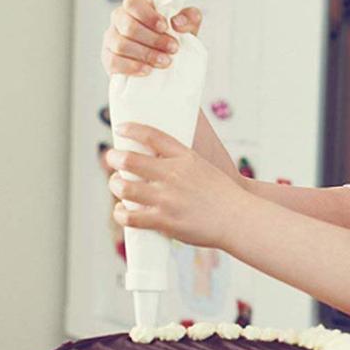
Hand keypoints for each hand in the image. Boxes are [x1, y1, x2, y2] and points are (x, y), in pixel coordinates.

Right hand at [101, 0, 202, 76]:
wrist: (168, 66)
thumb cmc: (174, 39)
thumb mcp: (187, 27)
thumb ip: (189, 18)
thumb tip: (177, 22)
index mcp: (135, 6)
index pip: (133, 3)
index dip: (148, 15)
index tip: (165, 27)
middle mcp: (119, 19)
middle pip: (128, 26)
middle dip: (154, 39)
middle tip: (174, 48)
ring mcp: (111, 39)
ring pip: (121, 45)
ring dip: (146, 54)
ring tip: (165, 62)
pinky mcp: (109, 59)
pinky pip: (113, 62)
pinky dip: (132, 67)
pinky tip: (147, 71)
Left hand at [106, 122, 243, 248]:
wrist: (238, 219)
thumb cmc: (225, 196)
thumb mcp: (205, 168)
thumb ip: (183, 163)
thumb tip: (161, 161)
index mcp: (185, 158)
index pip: (152, 136)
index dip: (132, 129)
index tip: (121, 128)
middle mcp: (172, 175)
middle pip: (130, 160)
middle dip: (114, 158)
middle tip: (111, 158)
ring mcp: (166, 198)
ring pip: (124, 188)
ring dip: (116, 185)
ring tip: (117, 185)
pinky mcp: (164, 220)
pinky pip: (130, 217)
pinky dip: (121, 214)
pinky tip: (122, 212)